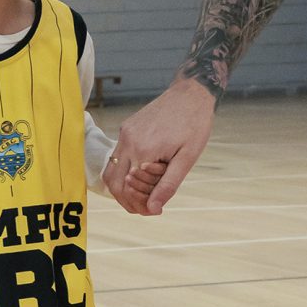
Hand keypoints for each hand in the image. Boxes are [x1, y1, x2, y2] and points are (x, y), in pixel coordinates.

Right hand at [104, 77, 215, 214]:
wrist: (191, 94)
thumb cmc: (194, 125)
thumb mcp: (187, 159)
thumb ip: (168, 185)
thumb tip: (153, 209)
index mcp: (143, 151)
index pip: (130, 190)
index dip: (141, 205)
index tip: (156, 211)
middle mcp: (127, 142)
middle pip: (114, 183)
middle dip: (127, 200)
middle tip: (146, 209)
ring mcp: (125, 134)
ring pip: (111, 170)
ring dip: (123, 187)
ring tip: (143, 196)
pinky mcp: (126, 128)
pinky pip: (118, 155)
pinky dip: (126, 170)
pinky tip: (144, 175)